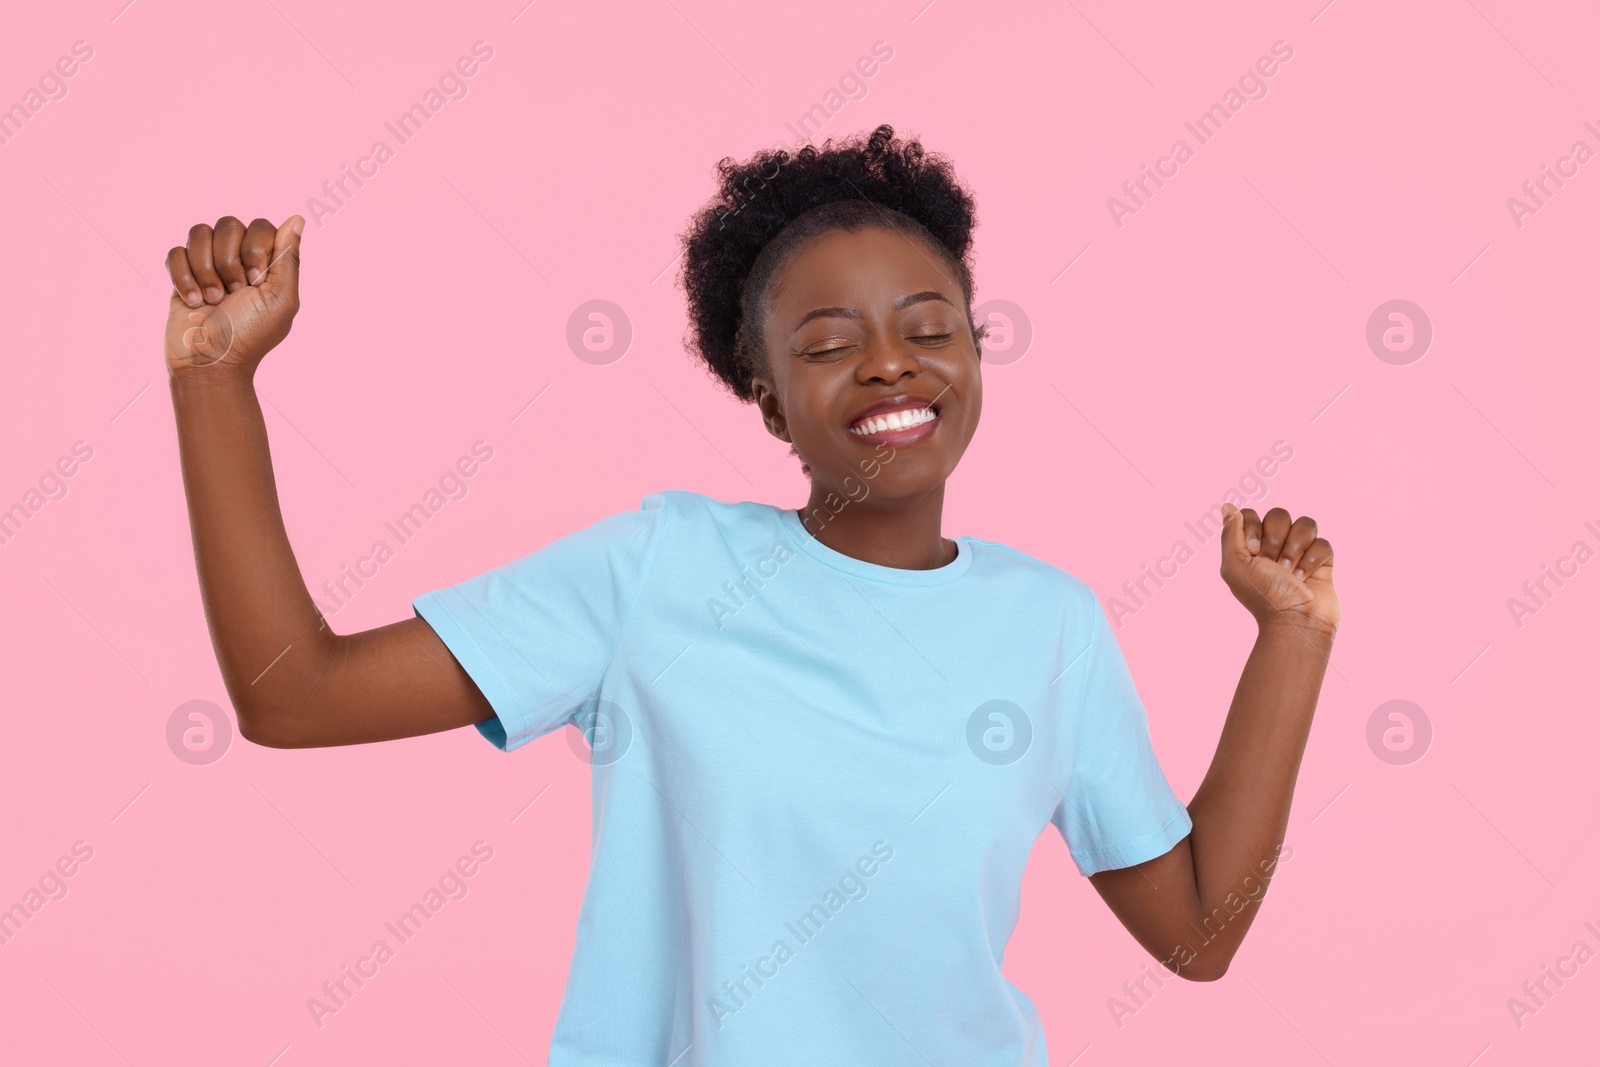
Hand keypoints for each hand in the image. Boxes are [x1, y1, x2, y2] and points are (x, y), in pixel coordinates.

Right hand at [164, 216, 302, 377]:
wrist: (209, 363)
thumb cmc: (250, 336)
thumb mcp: (280, 299)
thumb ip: (288, 258)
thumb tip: (298, 217)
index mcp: (267, 263)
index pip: (261, 226)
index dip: (255, 248)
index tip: (257, 280)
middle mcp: (238, 259)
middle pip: (229, 224)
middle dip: (229, 261)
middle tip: (234, 293)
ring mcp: (208, 265)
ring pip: (199, 232)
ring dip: (205, 269)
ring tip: (213, 299)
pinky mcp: (182, 275)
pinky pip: (176, 252)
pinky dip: (183, 277)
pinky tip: (193, 301)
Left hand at [1219, 503, 1338, 637]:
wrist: (1294, 620)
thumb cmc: (1262, 596)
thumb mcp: (1235, 565)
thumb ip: (1230, 534)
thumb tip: (1227, 505)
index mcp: (1250, 546)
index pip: (1251, 514)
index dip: (1253, 527)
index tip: (1253, 551)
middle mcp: (1274, 546)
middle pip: (1279, 514)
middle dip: (1275, 539)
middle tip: (1273, 564)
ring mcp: (1299, 551)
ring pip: (1305, 524)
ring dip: (1295, 548)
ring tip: (1290, 572)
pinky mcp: (1321, 560)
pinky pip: (1323, 542)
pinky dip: (1313, 560)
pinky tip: (1305, 578)